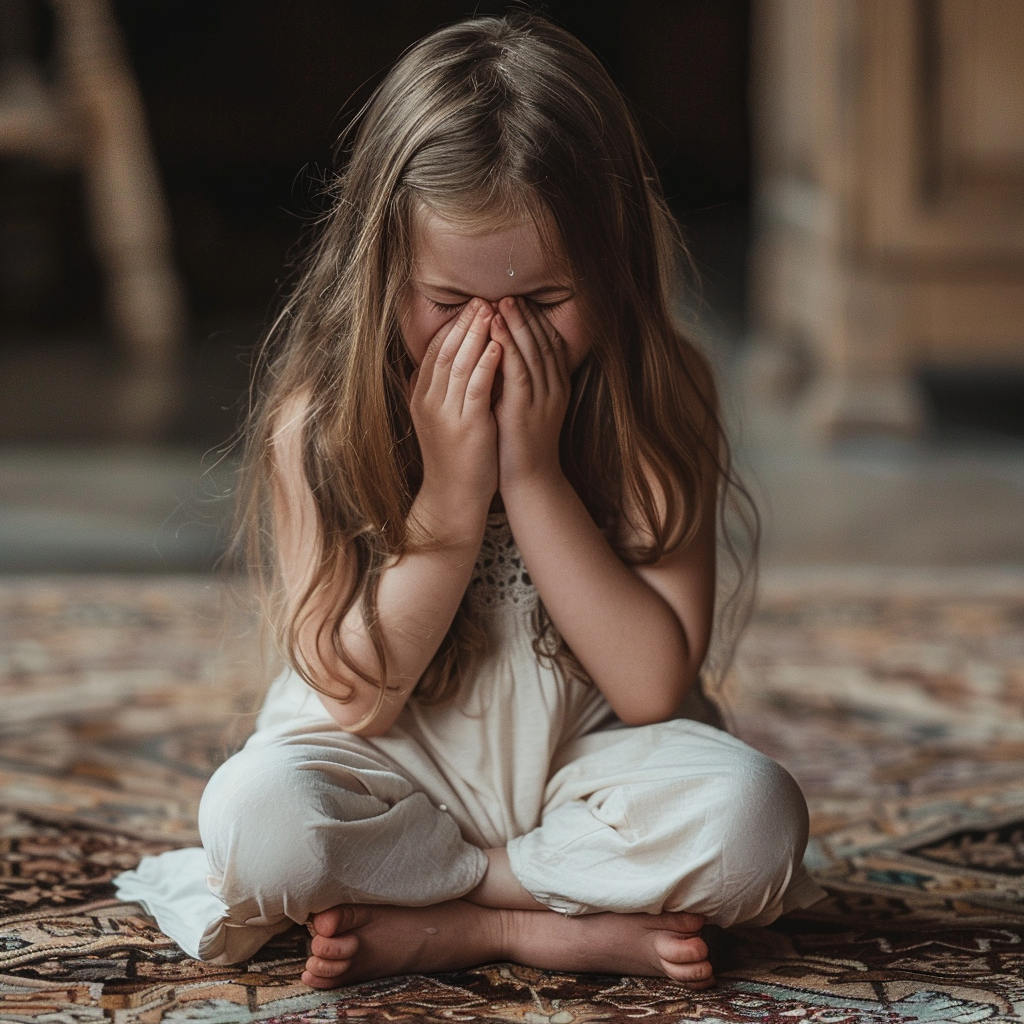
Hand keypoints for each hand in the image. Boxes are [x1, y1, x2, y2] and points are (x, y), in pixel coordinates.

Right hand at [409, 299, 501, 513]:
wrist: (453, 496)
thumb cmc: (454, 457)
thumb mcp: (441, 417)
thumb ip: (441, 389)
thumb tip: (450, 359)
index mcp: (421, 396)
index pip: (435, 350)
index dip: (452, 325)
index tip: (470, 305)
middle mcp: (428, 400)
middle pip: (445, 350)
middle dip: (464, 322)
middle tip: (482, 298)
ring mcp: (445, 412)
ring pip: (458, 363)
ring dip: (476, 334)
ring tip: (491, 311)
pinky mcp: (465, 425)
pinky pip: (474, 387)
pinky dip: (485, 363)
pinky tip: (497, 345)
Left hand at [492, 296, 570, 491]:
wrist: (529, 481)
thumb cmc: (520, 447)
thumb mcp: (524, 408)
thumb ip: (518, 383)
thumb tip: (501, 357)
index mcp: (556, 388)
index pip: (549, 344)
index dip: (535, 321)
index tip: (519, 301)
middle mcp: (554, 389)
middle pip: (543, 342)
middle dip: (526, 316)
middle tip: (510, 292)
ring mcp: (542, 398)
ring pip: (532, 352)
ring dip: (516, 324)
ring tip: (501, 302)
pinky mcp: (525, 409)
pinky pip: (518, 371)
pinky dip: (507, 347)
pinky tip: (494, 331)